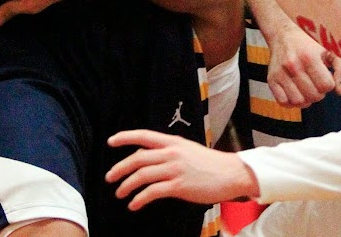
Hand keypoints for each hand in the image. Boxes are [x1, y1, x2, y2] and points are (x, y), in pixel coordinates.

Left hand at [106, 130, 259, 208]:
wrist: (231, 173)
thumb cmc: (209, 163)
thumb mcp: (187, 150)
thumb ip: (168, 152)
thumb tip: (147, 157)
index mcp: (172, 142)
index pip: (143, 135)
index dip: (125, 137)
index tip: (111, 142)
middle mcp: (171, 153)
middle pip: (137, 158)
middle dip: (120, 168)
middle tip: (109, 177)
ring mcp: (174, 169)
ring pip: (142, 175)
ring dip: (126, 185)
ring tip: (120, 193)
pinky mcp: (179, 186)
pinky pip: (152, 192)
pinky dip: (139, 199)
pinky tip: (134, 204)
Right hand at [266, 22, 340, 107]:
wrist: (283, 35)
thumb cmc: (309, 45)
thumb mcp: (330, 51)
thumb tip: (339, 91)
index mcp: (309, 56)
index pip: (326, 86)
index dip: (329, 84)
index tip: (325, 76)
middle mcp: (293, 65)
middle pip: (314, 96)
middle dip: (319, 92)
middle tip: (315, 82)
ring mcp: (280, 73)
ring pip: (299, 101)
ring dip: (306, 98)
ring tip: (306, 88)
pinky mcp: (271, 80)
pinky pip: (283, 102)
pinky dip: (291, 101)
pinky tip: (296, 92)